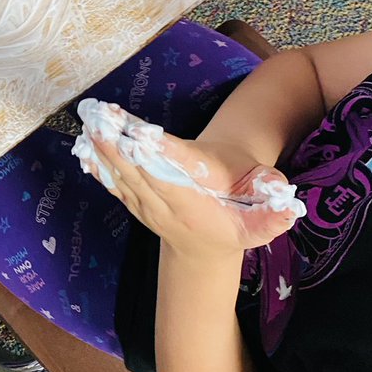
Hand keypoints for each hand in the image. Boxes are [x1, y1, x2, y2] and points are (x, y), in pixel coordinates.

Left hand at [80, 126, 300, 260]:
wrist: (205, 254)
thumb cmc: (236, 225)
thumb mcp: (261, 223)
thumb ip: (273, 215)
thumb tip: (289, 204)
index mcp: (195, 205)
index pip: (173, 177)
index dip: (156, 157)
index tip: (139, 137)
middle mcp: (165, 205)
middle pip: (138, 171)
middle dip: (118, 145)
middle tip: (101, 117)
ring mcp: (145, 205)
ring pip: (121, 174)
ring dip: (103, 148)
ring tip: (90, 119)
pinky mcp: (133, 201)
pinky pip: (112, 181)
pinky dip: (96, 163)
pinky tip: (82, 142)